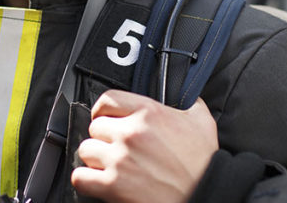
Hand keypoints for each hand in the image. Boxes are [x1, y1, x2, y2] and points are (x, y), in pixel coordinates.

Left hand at [71, 90, 218, 202]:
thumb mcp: (201, 121)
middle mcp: (130, 132)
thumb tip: (184, 94)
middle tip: (117, 148)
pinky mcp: (112, 186)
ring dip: (96, 158)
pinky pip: (80, 177)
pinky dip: (86, 180)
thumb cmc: (203, 164)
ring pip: (85, 150)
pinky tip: (99, 181)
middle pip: (95, 126)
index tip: (107, 118)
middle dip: (104, 138)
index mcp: (148, 112)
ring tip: (110, 165)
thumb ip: (188, 102)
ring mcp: (119, 159)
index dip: (104, 110)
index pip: (107, 99)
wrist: (206, 195)